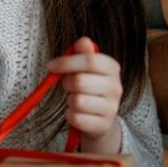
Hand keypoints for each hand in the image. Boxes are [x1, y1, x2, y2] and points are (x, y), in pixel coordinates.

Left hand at [48, 36, 123, 153]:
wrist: (101, 118)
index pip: (90, 60)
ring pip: (77, 101)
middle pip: (80, 81)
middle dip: (67, 83)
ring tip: (75, 99)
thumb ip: (82, 54)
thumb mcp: (86, 68)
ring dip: (69, 100)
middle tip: (68, 85)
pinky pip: (76, 118)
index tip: (51, 65)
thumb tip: (83, 40)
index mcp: (112, 68)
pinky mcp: (103, 125)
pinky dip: (70, 115)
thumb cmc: (89, 88)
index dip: (67, 62)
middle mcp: (116, 87)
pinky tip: (77, 113)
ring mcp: (112, 108)